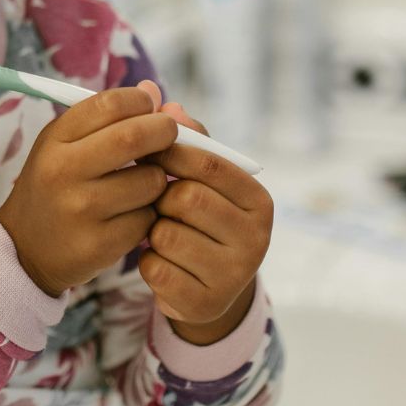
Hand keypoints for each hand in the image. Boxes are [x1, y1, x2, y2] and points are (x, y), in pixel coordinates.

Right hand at [0, 83, 175, 296]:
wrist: (24, 249)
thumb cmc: (55, 186)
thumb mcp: (65, 145)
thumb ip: (107, 117)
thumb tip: (153, 90)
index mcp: (54, 140)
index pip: (109, 104)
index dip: (141, 100)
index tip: (150, 107)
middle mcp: (63, 172)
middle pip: (133, 137)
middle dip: (164, 131)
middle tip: (168, 135)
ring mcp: (81, 210)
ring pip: (149, 181)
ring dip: (157, 179)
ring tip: (142, 183)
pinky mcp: (99, 245)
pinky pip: (148, 219)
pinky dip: (149, 214)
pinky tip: (131, 215)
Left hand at [140, 102, 272, 344]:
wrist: (207, 290)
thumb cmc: (202, 221)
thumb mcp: (203, 181)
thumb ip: (189, 141)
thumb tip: (168, 103)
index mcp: (259, 201)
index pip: (210, 163)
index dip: (171, 151)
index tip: (145, 149)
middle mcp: (257, 239)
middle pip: (186, 198)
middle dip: (160, 197)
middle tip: (155, 200)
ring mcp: (233, 274)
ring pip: (166, 234)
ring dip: (151, 231)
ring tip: (159, 232)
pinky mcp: (204, 302)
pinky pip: (155, 269)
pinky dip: (147, 262)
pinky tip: (159, 261)